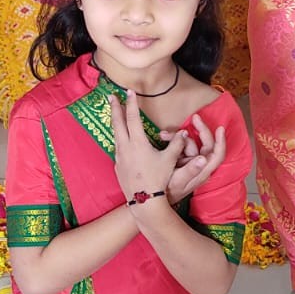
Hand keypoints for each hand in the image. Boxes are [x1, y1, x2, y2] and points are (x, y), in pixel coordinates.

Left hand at [110, 90, 185, 205]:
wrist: (144, 201)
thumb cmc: (158, 180)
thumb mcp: (170, 160)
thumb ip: (177, 144)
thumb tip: (184, 132)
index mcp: (137, 143)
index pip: (133, 118)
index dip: (131, 103)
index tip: (129, 92)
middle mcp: (125, 147)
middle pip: (117, 123)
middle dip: (115, 108)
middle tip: (110, 96)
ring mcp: (119, 157)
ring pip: (116, 135)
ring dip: (116, 123)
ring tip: (115, 115)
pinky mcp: (118, 167)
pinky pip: (118, 148)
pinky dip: (119, 139)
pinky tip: (122, 141)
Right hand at [165, 112, 227, 203]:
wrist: (154, 199)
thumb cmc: (167, 192)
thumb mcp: (178, 181)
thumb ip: (190, 169)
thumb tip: (203, 158)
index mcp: (203, 171)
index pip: (217, 155)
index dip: (221, 142)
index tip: (220, 128)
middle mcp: (200, 166)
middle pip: (205, 145)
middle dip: (200, 130)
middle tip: (193, 118)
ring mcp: (191, 163)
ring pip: (190, 144)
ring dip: (178, 137)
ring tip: (163, 135)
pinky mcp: (182, 162)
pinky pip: (181, 148)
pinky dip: (174, 142)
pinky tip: (162, 138)